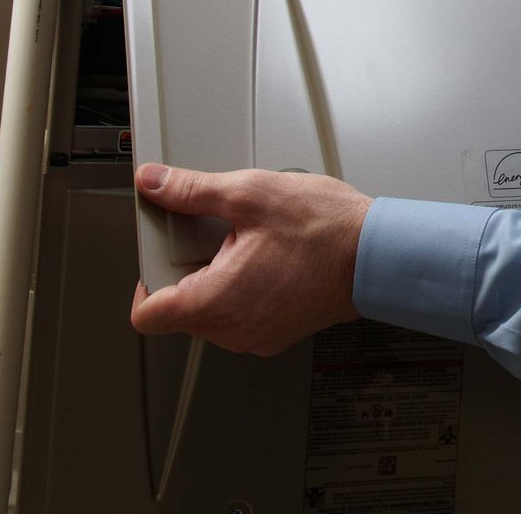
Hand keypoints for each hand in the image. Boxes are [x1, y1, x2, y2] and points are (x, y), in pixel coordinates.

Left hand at [128, 162, 371, 355]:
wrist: (377, 253)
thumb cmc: (325, 229)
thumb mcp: (250, 193)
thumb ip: (192, 190)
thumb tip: (155, 183)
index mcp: (215, 303)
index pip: (146, 315)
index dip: (143, 279)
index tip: (157, 253)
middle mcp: (232, 331)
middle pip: (179, 309)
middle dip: (187, 269)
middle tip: (215, 233)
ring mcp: (257, 337)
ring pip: (211, 313)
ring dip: (217, 278)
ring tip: (249, 243)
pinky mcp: (278, 333)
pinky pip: (241, 316)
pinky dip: (243, 289)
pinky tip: (268, 258)